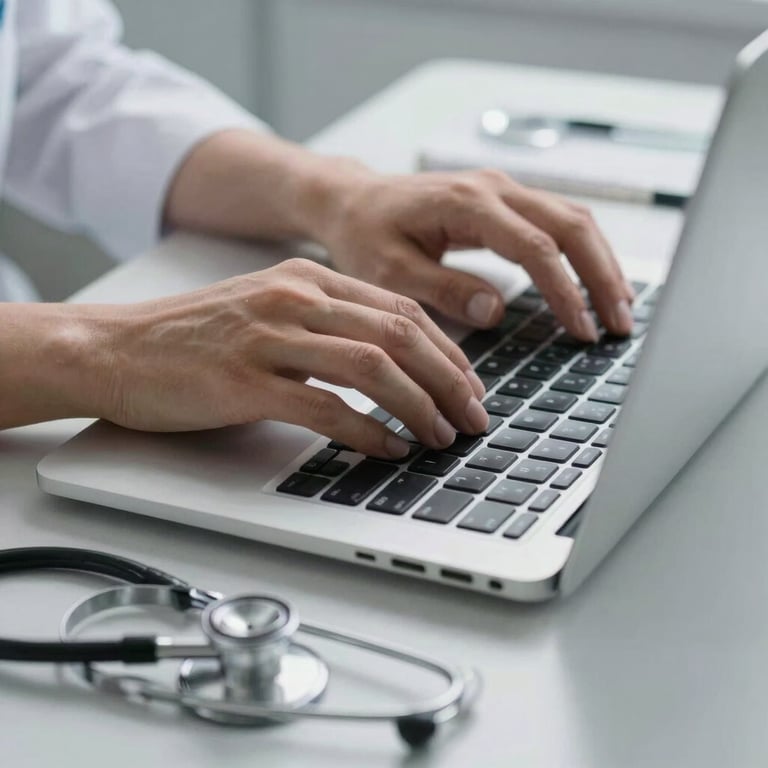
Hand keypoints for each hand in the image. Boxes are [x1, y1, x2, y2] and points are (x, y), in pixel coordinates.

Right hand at [86, 259, 487, 455]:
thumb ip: (325, 326)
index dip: (447, 351)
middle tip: (472, 417)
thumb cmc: (193, 338)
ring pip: (372, 367)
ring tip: (440, 437)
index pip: (400, 309)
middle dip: (448, 380)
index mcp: (307, 279)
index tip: (470, 385)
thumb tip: (389, 365)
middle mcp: (295, 298)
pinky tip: (389, 448)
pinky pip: (325, 406)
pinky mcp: (245, 380)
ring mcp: (270, 337)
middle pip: (399, 334)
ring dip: (418, 406)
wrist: (114, 348)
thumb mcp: (269, 312)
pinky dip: (367, 431)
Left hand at [312, 167, 634, 339]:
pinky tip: (593, 282)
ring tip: (620, 308)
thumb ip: (443, 290)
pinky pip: (557, 221)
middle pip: (572, 225)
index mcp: (466, 204)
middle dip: (602, 276)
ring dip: (601, 263)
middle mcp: (493, 188)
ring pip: (573, 219)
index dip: (565, 291)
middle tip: (620, 324)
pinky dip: (583, 252)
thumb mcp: (390, 272)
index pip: (535, 247)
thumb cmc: (365, 235)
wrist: (354, 202)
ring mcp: (502, 189)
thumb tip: (496, 310)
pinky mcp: (503, 200)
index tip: (583, 330)